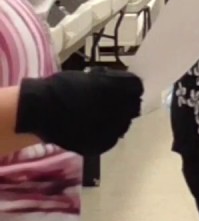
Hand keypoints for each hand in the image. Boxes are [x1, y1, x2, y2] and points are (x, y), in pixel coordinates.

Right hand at [16, 70, 142, 154]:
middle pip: (133, 106)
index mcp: (117, 89)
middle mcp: (119, 109)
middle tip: (114, 103)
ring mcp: (111, 129)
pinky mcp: (101, 143)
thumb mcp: (91, 77)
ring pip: (124, 123)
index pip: (136, 87)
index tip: (125, 88)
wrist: (39, 109)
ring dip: (117, 119)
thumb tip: (121, 87)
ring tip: (102, 117)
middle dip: (125, 104)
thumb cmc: (62, 87)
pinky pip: (111, 138)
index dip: (131, 88)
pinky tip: (95, 128)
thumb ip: (110, 83)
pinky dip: (107, 133)